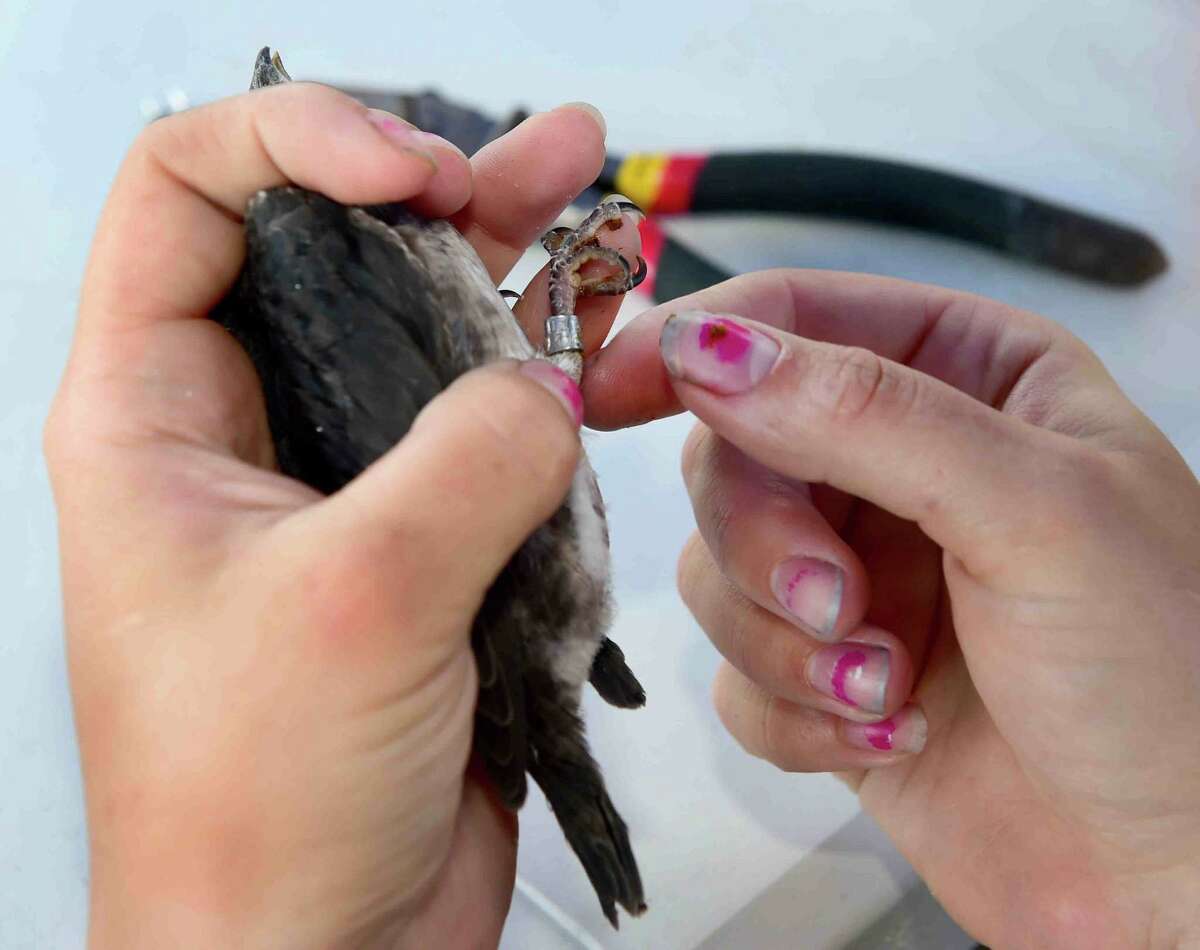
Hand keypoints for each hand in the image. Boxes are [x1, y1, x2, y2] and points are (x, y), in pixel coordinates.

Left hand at [45, 82, 637, 947]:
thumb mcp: (359, 603)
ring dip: (507, 265)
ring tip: (589, 204)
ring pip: (421, 332)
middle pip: (330, 249)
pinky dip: (547, 376)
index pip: (187, 195)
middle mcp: (247, 437)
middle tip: (536, 158)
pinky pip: (486, 428)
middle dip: (437, 187)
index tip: (410, 172)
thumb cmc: (251, 821)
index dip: (298, 142)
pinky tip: (600, 334)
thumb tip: (545, 384)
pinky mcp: (422, 541)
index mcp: (154, 420)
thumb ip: (470, 458)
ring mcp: (342, 486)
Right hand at [584, 271, 1199, 948]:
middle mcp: (902, 466)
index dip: (697, 343)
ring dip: (784, 640)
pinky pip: (732, 673)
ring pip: (721, 567)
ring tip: (883, 686)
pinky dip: (792, 712)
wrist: (1178, 875)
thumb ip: (865, 415)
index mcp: (969, 377)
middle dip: (766, 538)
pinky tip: (888, 738)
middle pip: (736, 450)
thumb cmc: (1171, 677)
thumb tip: (710, 350)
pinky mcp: (823, 676)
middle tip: (832, 602)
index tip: (616, 388)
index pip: (795, 318)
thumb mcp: (1034, 510)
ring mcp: (858, 573)